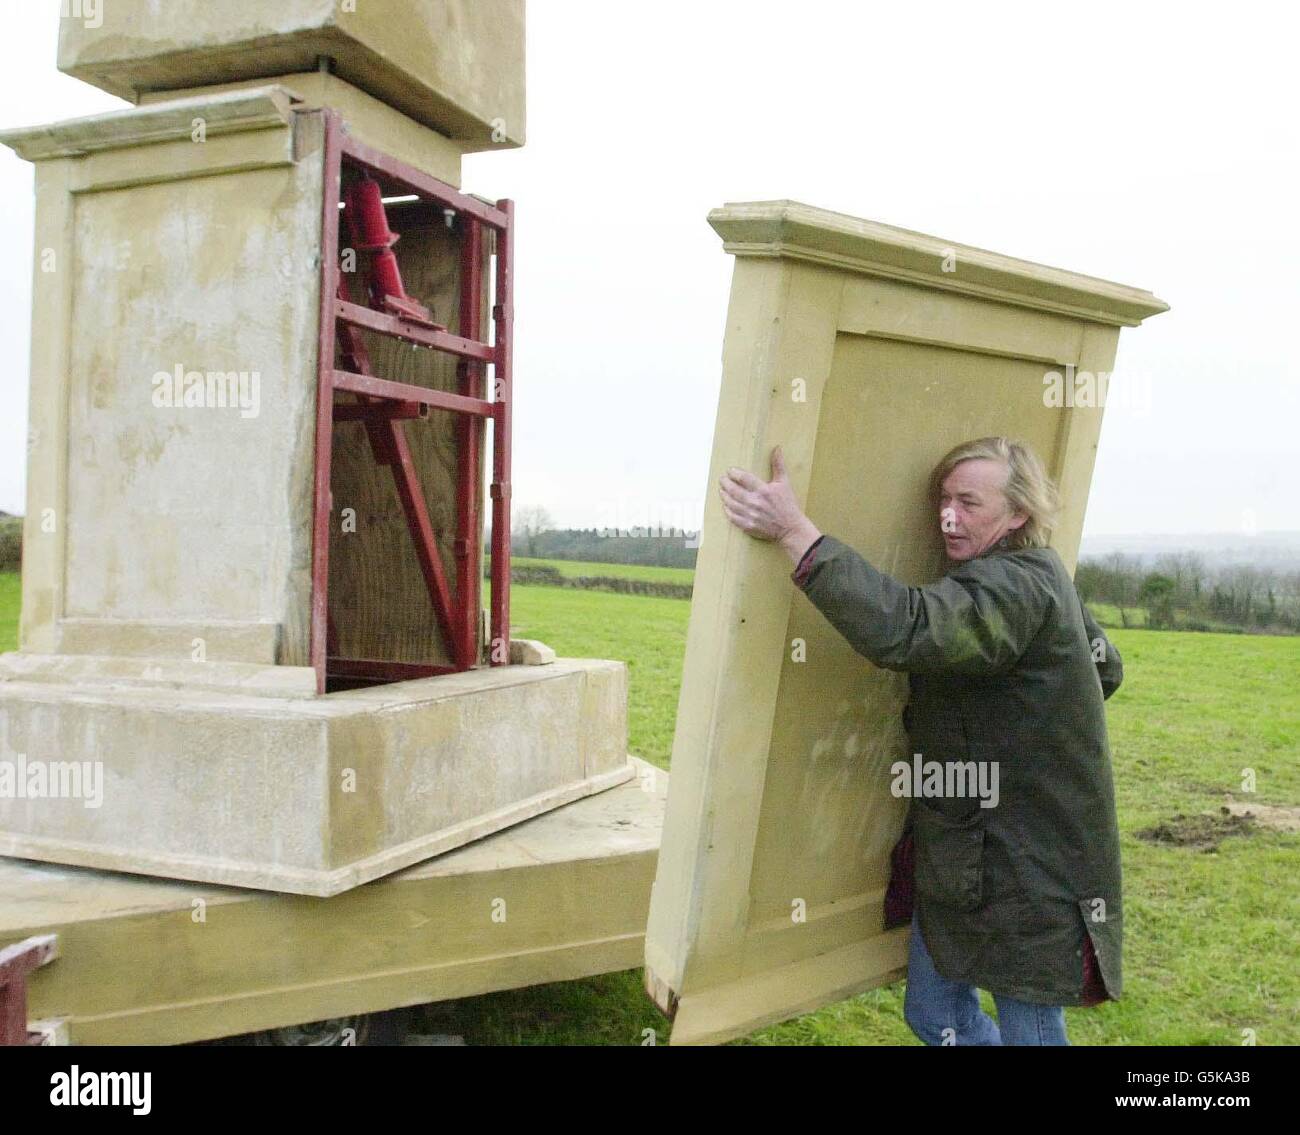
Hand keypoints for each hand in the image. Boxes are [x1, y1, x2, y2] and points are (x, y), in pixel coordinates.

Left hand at [718, 445, 821, 563]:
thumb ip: (778, 465)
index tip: (730, 471)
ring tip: (722, 490)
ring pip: (731, 503)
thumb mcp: (784, 483)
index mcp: (763, 490)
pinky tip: (726, 506)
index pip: (743, 478)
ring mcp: (750, 515)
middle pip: (733, 490)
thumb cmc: (788, 504)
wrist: (791, 528)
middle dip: (725, 483)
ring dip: (724, 496)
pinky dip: (727, 510)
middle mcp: (755, 502)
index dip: (734, 473)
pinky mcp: (748, 526)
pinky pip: (732, 517)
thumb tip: (777, 448)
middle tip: (722, 479)